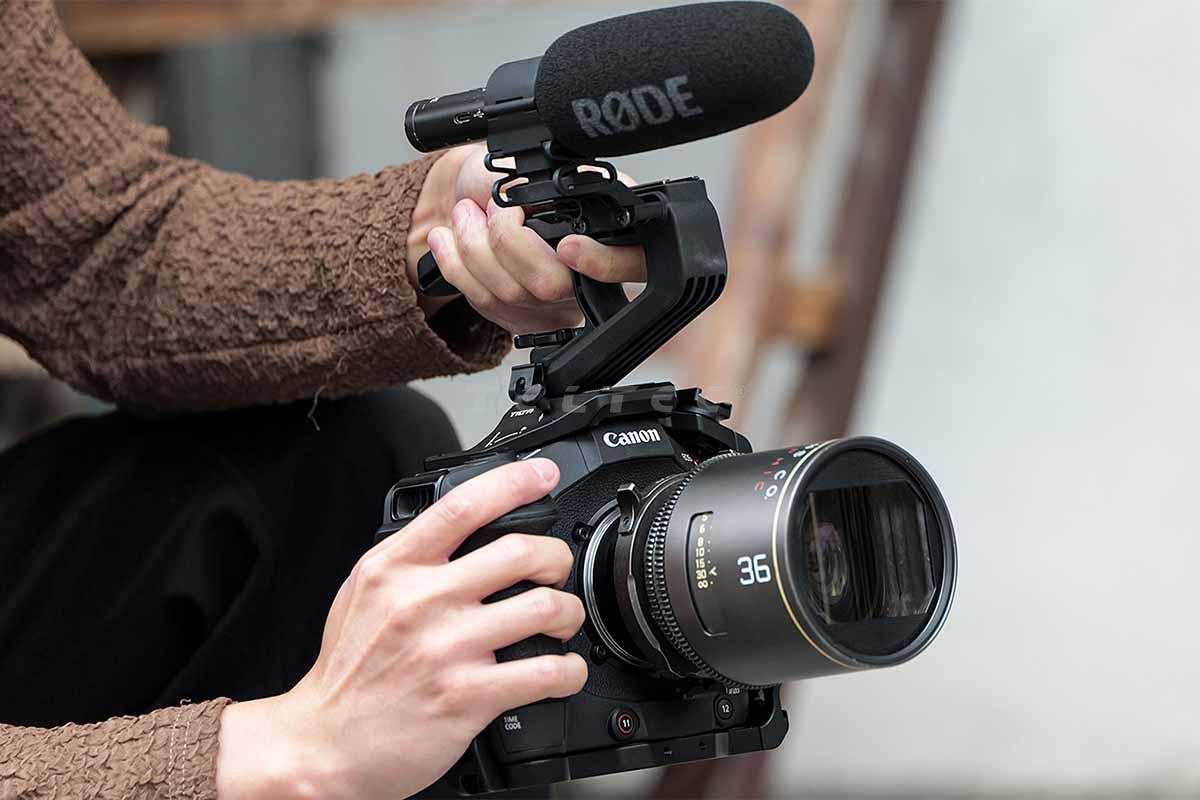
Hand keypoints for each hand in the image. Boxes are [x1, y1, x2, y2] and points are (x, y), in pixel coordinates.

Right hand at [216, 459, 586, 799]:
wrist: (324, 744)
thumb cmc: (349, 670)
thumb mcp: (363, 592)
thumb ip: (410, 558)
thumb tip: (464, 527)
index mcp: (394, 568)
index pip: (462, 506)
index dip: (512, 482)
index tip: (542, 474)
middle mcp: (421, 601)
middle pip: (519, 551)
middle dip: (555, 557)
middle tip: (555, 570)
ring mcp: (446, 648)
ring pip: (543, 607)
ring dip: (567, 612)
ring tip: (561, 620)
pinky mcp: (468, 696)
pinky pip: (546, 672)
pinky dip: (569, 669)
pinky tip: (563, 669)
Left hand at [407, 144, 647, 333]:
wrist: (477, 187)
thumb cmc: (518, 174)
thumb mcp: (550, 162)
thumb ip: (575, 175)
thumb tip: (580, 183)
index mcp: (614, 237)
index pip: (630, 263)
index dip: (602, 262)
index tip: (569, 247)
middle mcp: (589, 280)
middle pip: (553, 286)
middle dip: (508, 241)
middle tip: (494, 208)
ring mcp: (553, 306)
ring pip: (511, 294)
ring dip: (473, 246)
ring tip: (465, 214)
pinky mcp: (520, 319)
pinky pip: (484, 302)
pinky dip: (456, 265)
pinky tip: (448, 240)